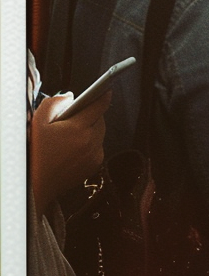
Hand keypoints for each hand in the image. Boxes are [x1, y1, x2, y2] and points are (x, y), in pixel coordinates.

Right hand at [30, 90, 110, 215]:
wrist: (35, 186)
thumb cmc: (34, 154)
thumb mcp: (37, 123)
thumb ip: (54, 103)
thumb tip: (70, 97)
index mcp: (79, 129)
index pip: (99, 106)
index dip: (102, 95)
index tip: (106, 89)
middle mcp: (91, 142)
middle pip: (100, 119)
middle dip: (91, 115)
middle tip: (74, 118)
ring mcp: (95, 154)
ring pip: (100, 133)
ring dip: (90, 130)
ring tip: (71, 133)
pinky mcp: (95, 164)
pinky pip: (98, 147)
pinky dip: (90, 144)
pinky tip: (73, 147)